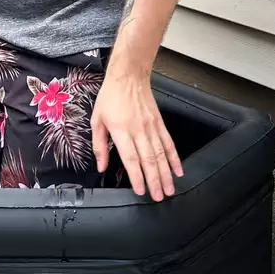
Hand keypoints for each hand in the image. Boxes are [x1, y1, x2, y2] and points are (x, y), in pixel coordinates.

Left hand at [91, 68, 183, 200]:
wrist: (129, 76)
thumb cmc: (110, 97)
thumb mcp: (96, 120)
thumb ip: (99, 145)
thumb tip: (101, 166)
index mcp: (121, 131)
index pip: (131, 158)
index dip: (137, 176)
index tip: (141, 190)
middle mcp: (138, 130)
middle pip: (149, 160)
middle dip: (155, 180)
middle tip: (159, 197)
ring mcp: (151, 127)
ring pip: (161, 154)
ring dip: (166, 173)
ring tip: (170, 189)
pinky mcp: (159, 123)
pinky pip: (169, 143)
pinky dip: (174, 158)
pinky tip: (178, 170)